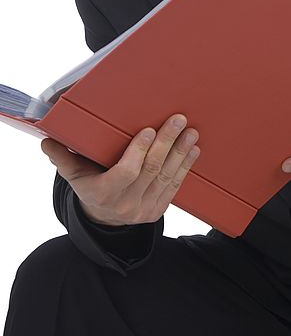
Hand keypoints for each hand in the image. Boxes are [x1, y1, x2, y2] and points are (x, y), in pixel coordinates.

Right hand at [41, 114, 199, 225]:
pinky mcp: (158, 209)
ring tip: (190, 132)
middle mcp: (126, 204)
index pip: (125, 172)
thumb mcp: (75, 175)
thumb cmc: (90, 186)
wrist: (104, 219)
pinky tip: (193, 149)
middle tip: (178, 120)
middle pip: (151, 171)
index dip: (138, 152)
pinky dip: (185, 166)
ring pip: (166, 177)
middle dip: (167, 143)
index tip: (148, 130)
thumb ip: (63, 157)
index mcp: (104, 193)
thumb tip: (47, 140)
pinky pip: (175, 186)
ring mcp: (145, 209)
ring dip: (181, 152)